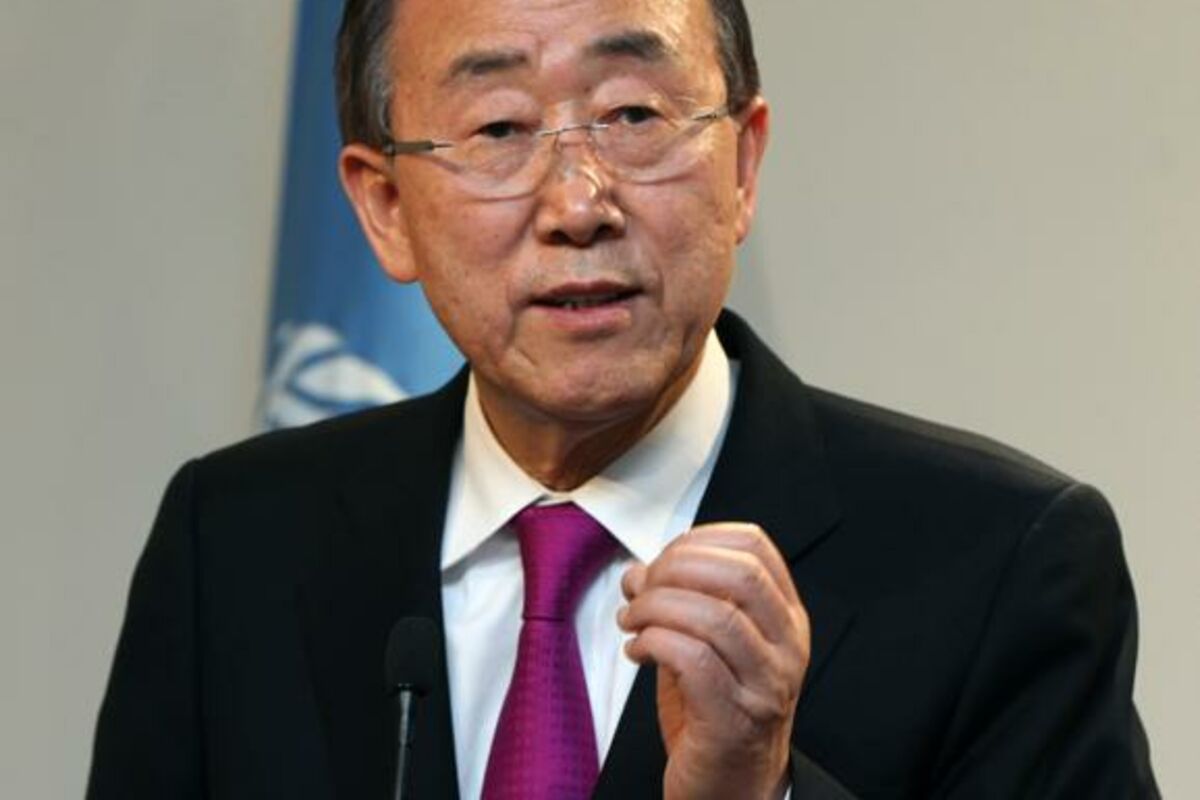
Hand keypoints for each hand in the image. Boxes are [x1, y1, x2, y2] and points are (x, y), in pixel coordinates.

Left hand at [618, 523, 809, 799]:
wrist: (729, 790)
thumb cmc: (714, 715)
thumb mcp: (704, 645)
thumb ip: (677, 603)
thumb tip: (637, 571)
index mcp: (784, 619)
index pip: (756, 547)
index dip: (700, 539)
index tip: (663, 558)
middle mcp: (787, 648)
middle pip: (740, 574)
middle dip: (676, 568)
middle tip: (641, 589)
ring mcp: (766, 685)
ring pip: (715, 616)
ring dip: (656, 608)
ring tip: (632, 621)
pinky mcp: (735, 720)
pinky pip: (695, 661)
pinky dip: (655, 644)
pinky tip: (638, 652)